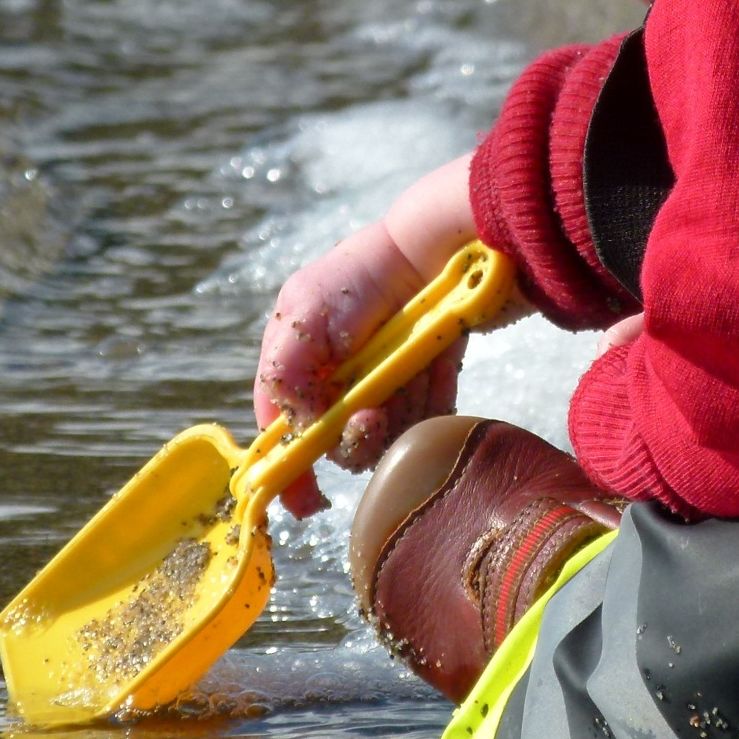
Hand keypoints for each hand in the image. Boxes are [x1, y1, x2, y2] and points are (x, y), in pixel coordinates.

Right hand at [253, 155, 478, 516]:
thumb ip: (287, 370)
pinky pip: (427, 411)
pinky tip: (438, 380)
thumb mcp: (306, 309)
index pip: (281, 415)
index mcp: (301, 341)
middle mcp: (342, 357)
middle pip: (337, 431)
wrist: (457, 239)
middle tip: (377, 417)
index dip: (287, 459)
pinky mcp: (433, 363)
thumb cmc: (373, 268)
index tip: (303, 499)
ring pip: (384, 427)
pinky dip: (431, 407)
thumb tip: (294, 431)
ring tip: (412, 386)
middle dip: (356, 434)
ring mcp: (389, 363)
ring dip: (396, 420)